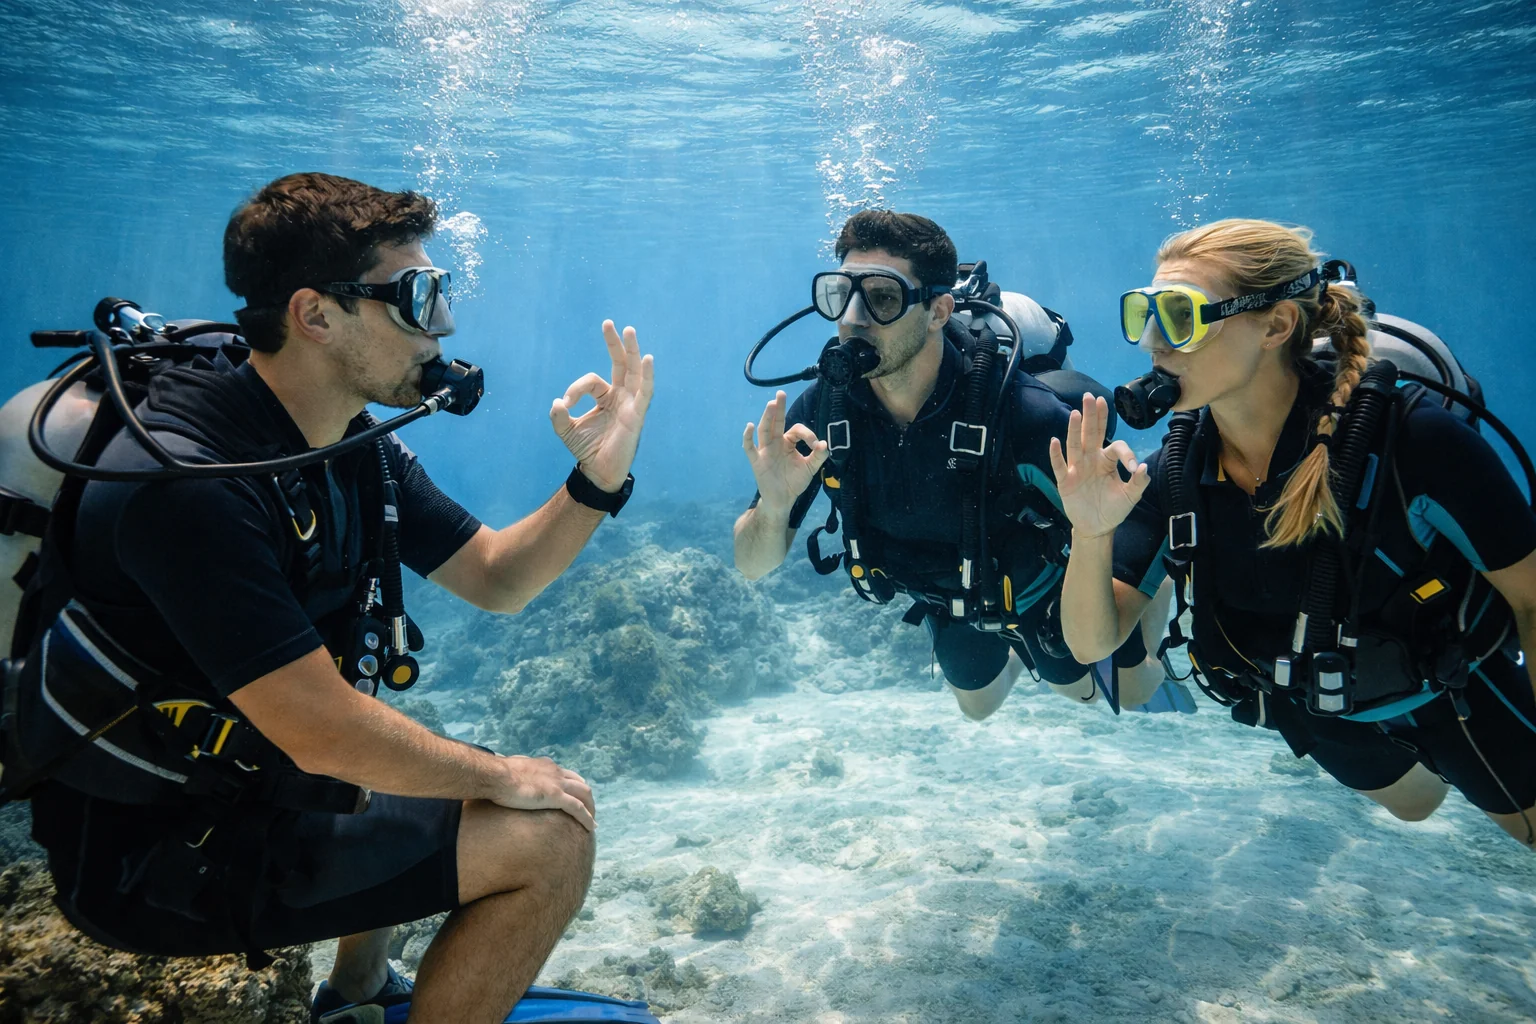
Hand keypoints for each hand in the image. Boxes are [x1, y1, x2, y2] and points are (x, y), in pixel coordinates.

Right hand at [492, 755, 596, 830]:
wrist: (496, 776)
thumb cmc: (497, 775)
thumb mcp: (510, 769)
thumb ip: (516, 773)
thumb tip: (508, 777)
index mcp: (545, 766)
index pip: (566, 775)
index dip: (573, 786)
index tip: (575, 796)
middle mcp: (555, 772)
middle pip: (580, 783)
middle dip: (586, 797)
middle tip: (589, 810)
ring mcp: (557, 783)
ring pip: (584, 795)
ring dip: (590, 808)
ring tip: (592, 821)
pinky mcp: (556, 796)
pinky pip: (577, 808)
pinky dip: (586, 817)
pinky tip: (591, 827)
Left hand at [550, 321, 654, 492]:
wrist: (599, 471)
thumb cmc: (587, 449)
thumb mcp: (566, 430)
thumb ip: (558, 416)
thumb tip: (557, 402)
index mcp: (606, 397)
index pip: (592, 381)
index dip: (575, 389)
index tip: (564, 405)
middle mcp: (621, 396)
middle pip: (621, 364)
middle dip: (615, 343)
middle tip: (608, 323)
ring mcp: (631, 403)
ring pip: (634, 371)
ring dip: (632, 350)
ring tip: (629, 330)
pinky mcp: (638, 413)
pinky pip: (646, 391)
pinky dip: (648, 375)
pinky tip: (647, 358)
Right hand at [742, 390, 828, 512]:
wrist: (783, 500)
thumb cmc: (795, 482)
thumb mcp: (810, 468)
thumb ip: (819, 456)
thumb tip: (825, 443)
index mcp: (788, 442)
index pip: (796, 430)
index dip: (807, 434)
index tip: (816, 445)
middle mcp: (775, 443)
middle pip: (776, 423)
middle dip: (779, 408)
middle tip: (780, 393)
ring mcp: (765, 451)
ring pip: (764, 431)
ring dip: (767, 418)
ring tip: (771, 404)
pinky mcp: (757, 461)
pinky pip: (750, 448)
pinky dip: (747, 437)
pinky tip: (749, 426)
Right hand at [1048, 393, 1149, 538]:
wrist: (1097, 528)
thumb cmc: (1113, 509)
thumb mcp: (1131, 497)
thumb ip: (1139, 482)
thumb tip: (1143, 467)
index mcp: (1107, 461)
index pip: (1116, 446)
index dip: (1126, 454)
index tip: (1134, 469)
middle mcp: (1091, 460)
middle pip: (1091, 433)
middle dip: (1092, 415)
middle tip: (1091, 396)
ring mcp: (1077, 469)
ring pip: (1075, 445)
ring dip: (1074, 429)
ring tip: (1076, 413)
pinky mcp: (1065, 481)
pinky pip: (1059, 465)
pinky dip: (1056, 454)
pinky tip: (1054, 441)